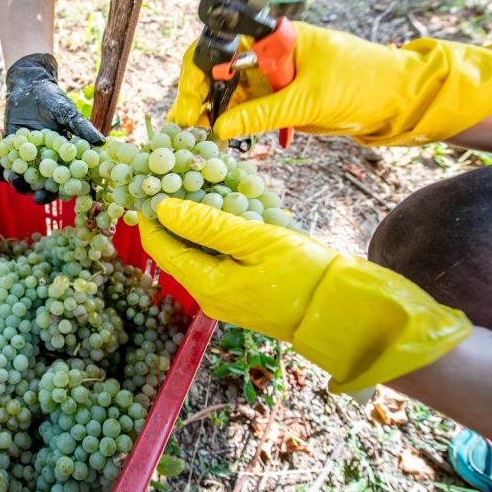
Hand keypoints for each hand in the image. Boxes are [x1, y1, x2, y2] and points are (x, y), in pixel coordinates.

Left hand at [0, 53, 104, 202]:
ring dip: (13, 180)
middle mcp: (43, 160)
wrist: (30, 84)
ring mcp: (25, 156)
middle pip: (38, 184)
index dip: (55, 192)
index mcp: (60, 157)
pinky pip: (3, 162)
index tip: (48, 196)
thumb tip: (101, 142)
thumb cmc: (53, 98)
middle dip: (32, 190)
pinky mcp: (9, 148)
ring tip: (9, 176)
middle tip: (28, 190)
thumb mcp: (67, 112)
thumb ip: (81, 128)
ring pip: (19, 176)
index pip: (60, 180)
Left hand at [139, 198, 472, 392]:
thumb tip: (163, 207)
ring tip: (197, 189)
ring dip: (193, 225)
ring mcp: (225, 299)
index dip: (150, 217)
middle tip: (171, 181)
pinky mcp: (242, 295)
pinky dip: (213, 237)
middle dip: (170, 217)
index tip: (147, 186)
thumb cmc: (306, 274)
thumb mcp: (255, 239)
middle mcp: (209, 297)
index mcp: (207, 285)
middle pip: (175, 252)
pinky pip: (215, 262)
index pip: (161, 248)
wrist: (344, 311)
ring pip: (195, 255)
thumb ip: (207, 223)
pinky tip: (224, 213)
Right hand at [169, 21, 491, 146]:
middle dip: (198, 102)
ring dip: (212, 120)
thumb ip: (261, 114)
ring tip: (199, 145)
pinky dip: (233, 129)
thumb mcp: (307, 100)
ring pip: (228, 98)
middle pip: (217, 74)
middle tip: (185, 132)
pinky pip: (246, 114)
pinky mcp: (278, 102)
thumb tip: (219, 130)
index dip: (198, 75)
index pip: (220, 48)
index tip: (188, 106)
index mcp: (273, 39)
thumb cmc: (361, 82)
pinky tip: (221, 145)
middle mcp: (266, 56)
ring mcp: (271, 80)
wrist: (396, 100)